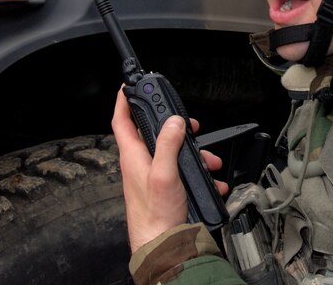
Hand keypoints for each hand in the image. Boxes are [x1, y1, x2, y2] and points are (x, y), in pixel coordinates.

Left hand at [112, 88, 228, 252]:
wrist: (163, 245)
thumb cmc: (156, 216)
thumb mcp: (164, 174)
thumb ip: (168, 144)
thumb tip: (173, 121)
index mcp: (133, 156)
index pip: (121, 121)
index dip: (123, 101)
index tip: (128, 87)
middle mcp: (141, 164)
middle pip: (155, 133)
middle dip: (176, 128)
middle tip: (190, 125)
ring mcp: (153, 176)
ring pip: (173, 153)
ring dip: (194, 154)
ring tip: (209, 161)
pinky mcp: (165, 188)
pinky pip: (182, 172)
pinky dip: (198, 173)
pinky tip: (211, 180)